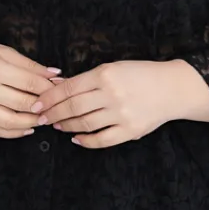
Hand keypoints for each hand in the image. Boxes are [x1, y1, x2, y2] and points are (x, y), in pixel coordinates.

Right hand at [0, 37, 62, 138]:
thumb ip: (29, 65)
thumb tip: (55, 75)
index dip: (49, 88)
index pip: (30, 83)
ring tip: (43, 119)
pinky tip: (26, 128)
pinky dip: (14, 133)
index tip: (61, 90)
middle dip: (44, 107)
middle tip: (56, 107)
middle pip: (23, 103)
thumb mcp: (3, 51)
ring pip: (11, 121)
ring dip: (32, 123)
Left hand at [27, 60, 183, 148]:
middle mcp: (112, 94)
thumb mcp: (113, 68)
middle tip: (42, 118)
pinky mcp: (130, 130)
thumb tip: (57, 87)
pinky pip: (101, 140)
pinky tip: (77, 139)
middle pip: (72, 107)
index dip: (49, 98)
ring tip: (58, 126)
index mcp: (105, 74)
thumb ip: (87, 79)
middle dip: (53, 114)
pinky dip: (86, 141)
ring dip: (67, 126)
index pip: (68, 88)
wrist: (172, 88)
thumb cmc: (140, 75)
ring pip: (84, 124)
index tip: (36, 104)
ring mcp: (121, 114)